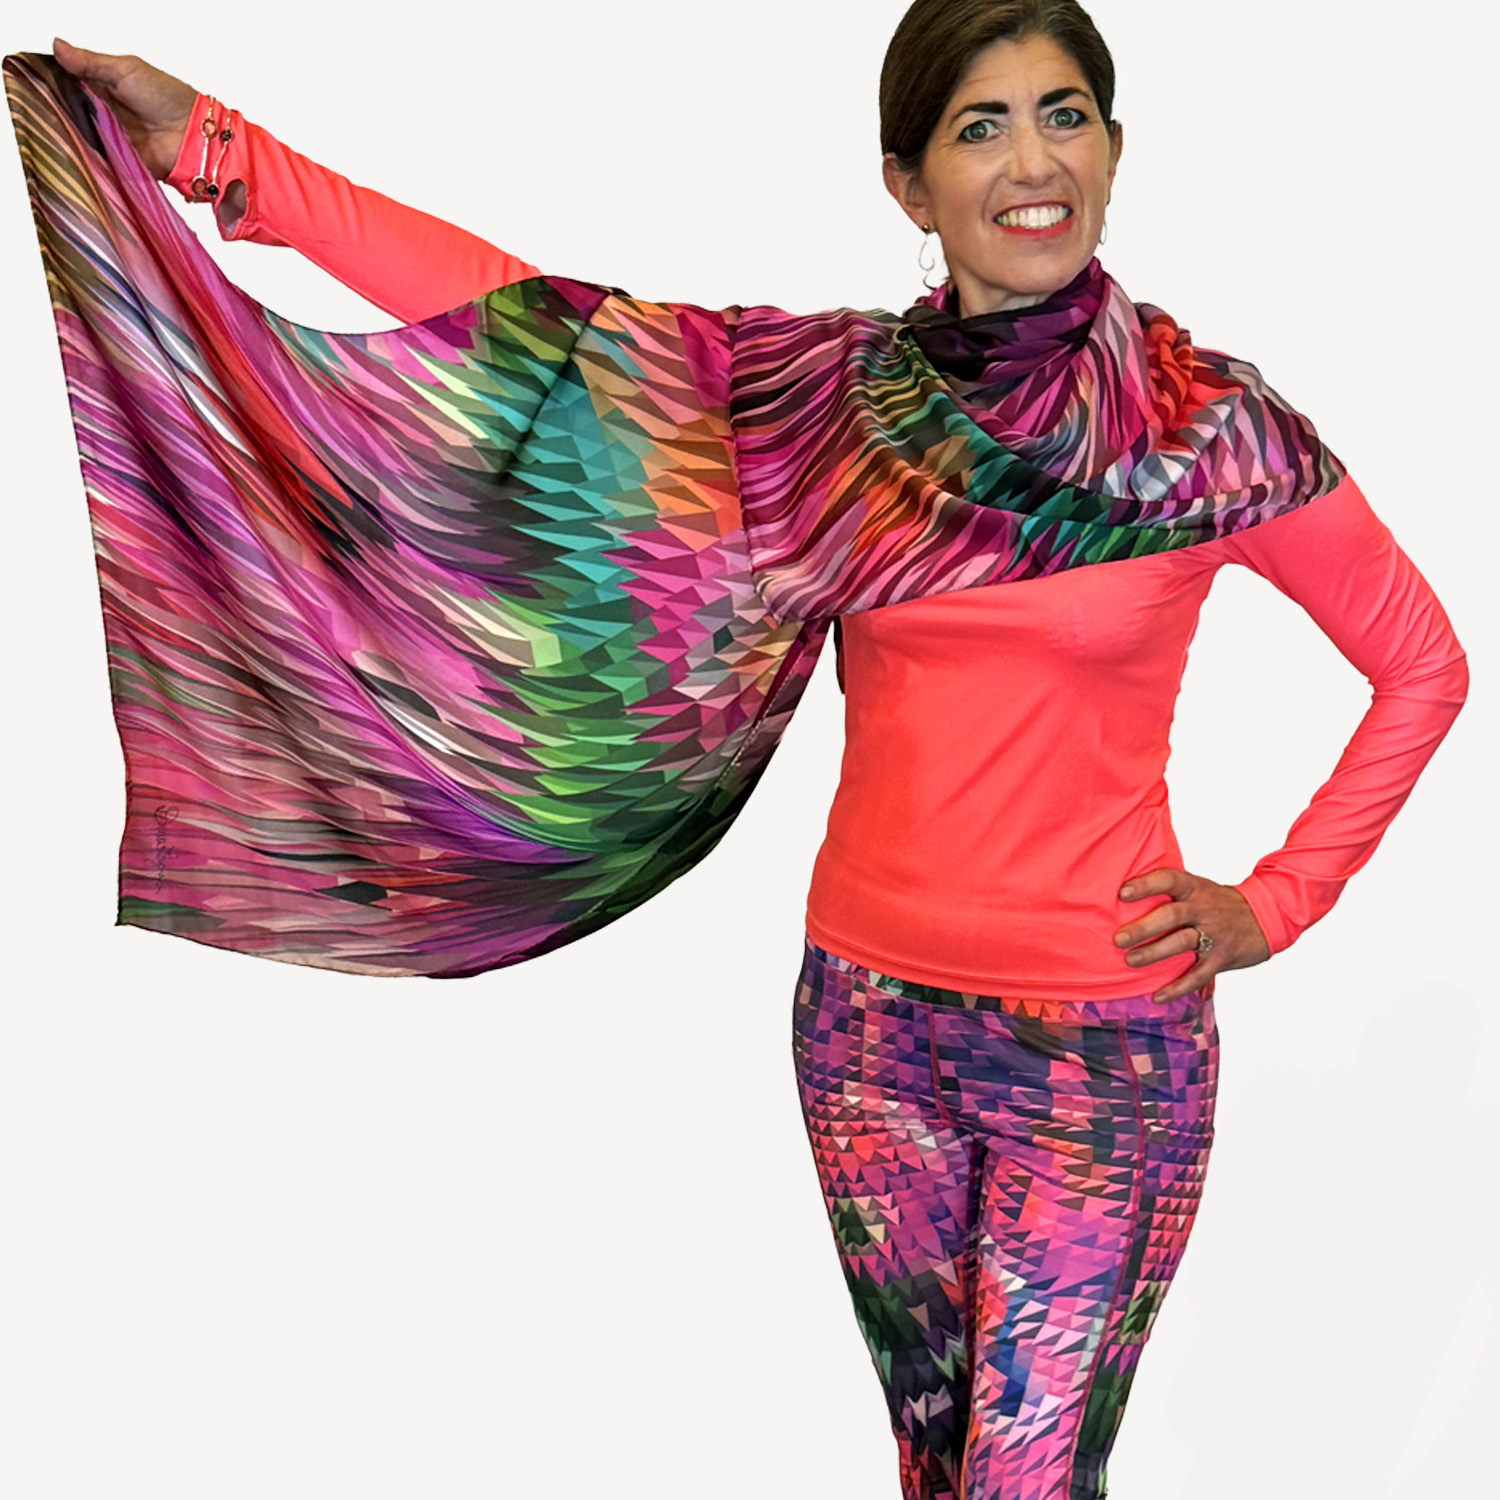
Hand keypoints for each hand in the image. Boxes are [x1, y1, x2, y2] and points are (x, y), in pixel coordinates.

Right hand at [52, 38, 196, 180]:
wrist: (194, 135)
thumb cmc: (167, 97)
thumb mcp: (125, 70)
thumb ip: (90, 62)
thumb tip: (57, 46)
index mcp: (103, 87)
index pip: (68, 84)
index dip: (54, 84)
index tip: (38, 82)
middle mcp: (103, 112)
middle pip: (70, 112)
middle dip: (59, 111)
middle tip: (45, 108)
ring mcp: (109, 137)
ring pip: (79, 136)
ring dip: (71, 133)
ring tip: (55, 128)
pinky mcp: (117, 160)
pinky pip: (95, 159)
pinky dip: (87, 155)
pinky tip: (74, 150)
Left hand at [1113, 866, 1270, 1003]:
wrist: (1267, 915)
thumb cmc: (1221, 902)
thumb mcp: (1200, 888)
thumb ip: (1171, 892)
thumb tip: (1124, 897)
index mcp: (1194, 888)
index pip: (1169, 880)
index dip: (1146, 885)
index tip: (1122, 893)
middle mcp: (1203, 909)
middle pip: (1171, 915)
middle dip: (1143, 927)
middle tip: (1118, 939)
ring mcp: (1214, 934)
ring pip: (1182, 943)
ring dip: (1154, 953)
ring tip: (1131, 961)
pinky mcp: (1222, 958)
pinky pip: (1198, 975)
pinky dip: (1178, 987)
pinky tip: (1158, 996)